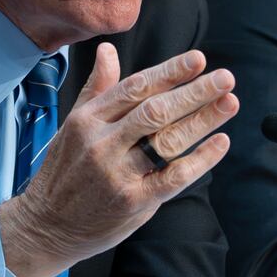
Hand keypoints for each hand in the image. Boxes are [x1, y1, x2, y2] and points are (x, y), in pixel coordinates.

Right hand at [0, 44, 236, 276]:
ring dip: (203, 120)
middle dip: (194, 92)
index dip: (170, 72)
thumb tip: (108, 50)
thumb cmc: (64, 172)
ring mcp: (118, 173)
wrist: (46, 226)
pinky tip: (220, 143)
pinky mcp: (133, 201)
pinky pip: (174, 176)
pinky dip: (200, 159)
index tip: (198, 59)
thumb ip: (97, 88)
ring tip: (230, 103)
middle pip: (156, 110)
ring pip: (168, 140)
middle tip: (225, 78)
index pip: (136, 87)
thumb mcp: (73, 125)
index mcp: (89, 119)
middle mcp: (103, 142)